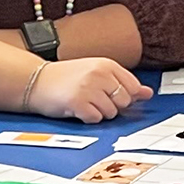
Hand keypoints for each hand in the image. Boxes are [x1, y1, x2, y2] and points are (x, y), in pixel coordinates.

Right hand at [27, 55, 151, 122]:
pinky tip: (77, 109)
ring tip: (84, 102)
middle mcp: (99, 74)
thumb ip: (123, 82)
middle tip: (93, 99)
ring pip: (111, 112)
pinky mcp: (78, 103)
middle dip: (111, 105)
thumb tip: (148, 93)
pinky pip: (96, 119)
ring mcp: (89, 88)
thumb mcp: (96, 74)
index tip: (110, 96)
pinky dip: (88, 118)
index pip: (133, 87)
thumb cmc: (66, 78)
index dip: (123, 96)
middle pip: (124, 101)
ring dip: (99, 113)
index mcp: (106, 64)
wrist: (36, 81)